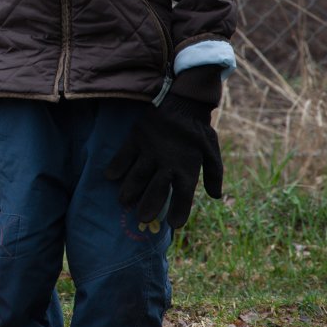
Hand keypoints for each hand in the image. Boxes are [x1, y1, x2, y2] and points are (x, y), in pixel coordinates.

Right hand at [104, 93, 222, 228]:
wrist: (184, 102)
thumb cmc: (198, 131)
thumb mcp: (211, 152)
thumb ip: (214, 174)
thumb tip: (215, 196)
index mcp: (187, 167)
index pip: (184, 195)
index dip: (180, 211)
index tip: (173, 225)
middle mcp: (167, 162)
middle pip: (156, 189)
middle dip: (149, 206)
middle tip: (142, 219)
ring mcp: (150, 150)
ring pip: (137, 175)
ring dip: (130, 191)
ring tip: (124, 202)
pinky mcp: (137, 137)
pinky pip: (124, 155)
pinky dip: (117, 166)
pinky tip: (111, 177)